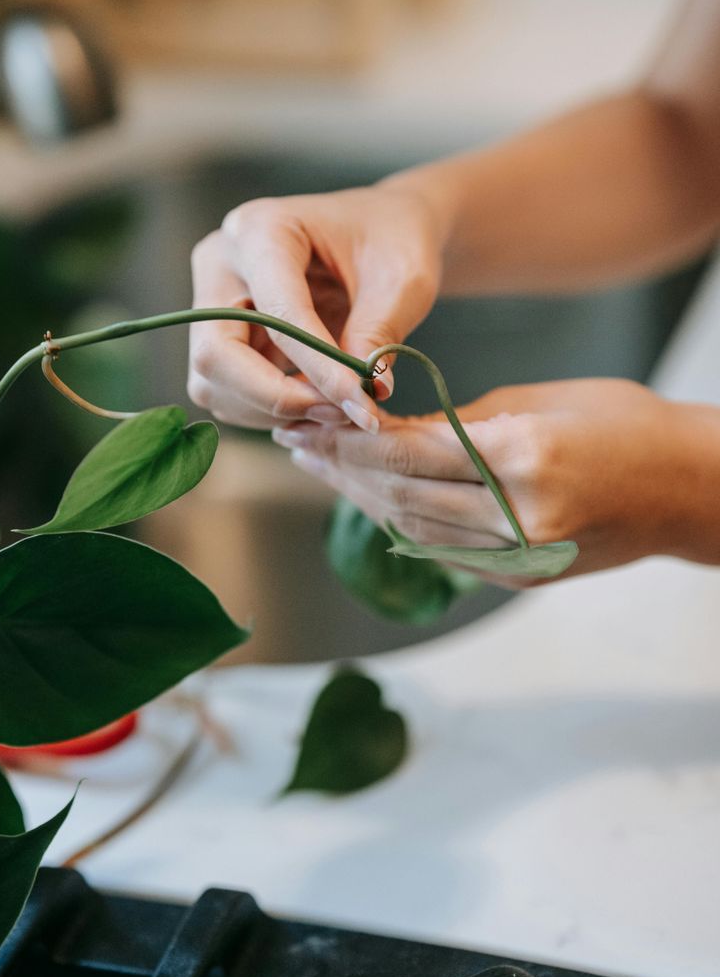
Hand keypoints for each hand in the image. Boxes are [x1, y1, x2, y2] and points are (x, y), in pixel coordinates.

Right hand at [187, 181, 446, 430]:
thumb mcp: (404, 279)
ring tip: (338, 410)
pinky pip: (228, 392)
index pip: (277, 313)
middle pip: (215, 354)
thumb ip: (379, 333)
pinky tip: (318, 404)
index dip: (317, 366)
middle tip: (339, 414)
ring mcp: (213, 301)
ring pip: (214, 382)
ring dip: (273, 411)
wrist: (384, 227)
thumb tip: (366, 395)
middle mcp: (222, 263)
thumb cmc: (394, 239)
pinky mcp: (223, 336)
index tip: (360, 402)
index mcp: (263, 228)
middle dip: (276, 397)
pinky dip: (270, 412)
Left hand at [272, 378, 711, 583]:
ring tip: (319, 469)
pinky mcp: (521, 575)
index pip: (411, 450)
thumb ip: (457, 423)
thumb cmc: (619, 423)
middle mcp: (518, 514)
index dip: (353, 436)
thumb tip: (385, 432)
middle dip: (341, 467)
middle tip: (296, 441)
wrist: (684, 489)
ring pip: (413, 528)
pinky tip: (368, 501)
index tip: (311, 416)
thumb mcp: (535, 401)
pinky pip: (442, 550)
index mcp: (524, 455)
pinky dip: (399, 524)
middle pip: (402, 494)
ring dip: (359, 499)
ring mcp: (520, 554)